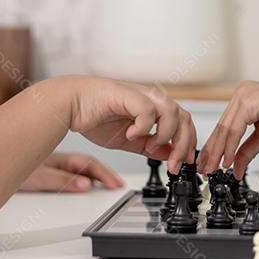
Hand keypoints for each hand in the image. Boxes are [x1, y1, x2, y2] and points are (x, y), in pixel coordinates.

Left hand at [19, 152, 123, 191]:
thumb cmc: (8, 167)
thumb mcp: (37, 177)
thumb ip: (61, 181)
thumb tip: (85, 184)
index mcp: (58, 159)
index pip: (87, 165)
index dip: (103, 174)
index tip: (116, 185)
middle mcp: (57, 161)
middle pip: (86, 166)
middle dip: (104, 174)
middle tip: (117, 186)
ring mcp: (51, 166)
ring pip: (78, 169)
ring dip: (94, 175)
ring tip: (107, 184)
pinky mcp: (44, 171)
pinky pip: (69, 173)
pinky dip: (81, 178)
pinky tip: (84, 183)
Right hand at [69, 78, 195, 172]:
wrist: (70, 104)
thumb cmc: (95, 116)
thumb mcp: (129, 140)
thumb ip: (149, 146)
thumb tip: (169, 155)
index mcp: (154, 108)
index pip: (184, 122)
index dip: (188, 143)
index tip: (184, 163)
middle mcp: (151, 99)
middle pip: (184, 118)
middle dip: (182, 145)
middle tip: (173, 164)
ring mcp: (141, 95)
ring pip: (172, 112)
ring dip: (166, 135)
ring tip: (149, 145)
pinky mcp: (128, 94)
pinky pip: (148, 111)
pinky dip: (144, 127)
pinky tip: (131, 134)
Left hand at [198, 80, 258, 175]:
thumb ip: (246, 151)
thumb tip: (236, 169)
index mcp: (243, 98)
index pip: (224, 126)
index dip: (216, 147)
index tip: (210, 163)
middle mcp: (240, 94)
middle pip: (221, 127)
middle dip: (212, 151)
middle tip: (205, 169)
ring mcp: (242, 96)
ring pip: (225, 129)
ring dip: (218, 152)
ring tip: (213, 168)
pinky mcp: (247, 102)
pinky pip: (234, 129)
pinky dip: (230, 147)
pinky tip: (227, 161)